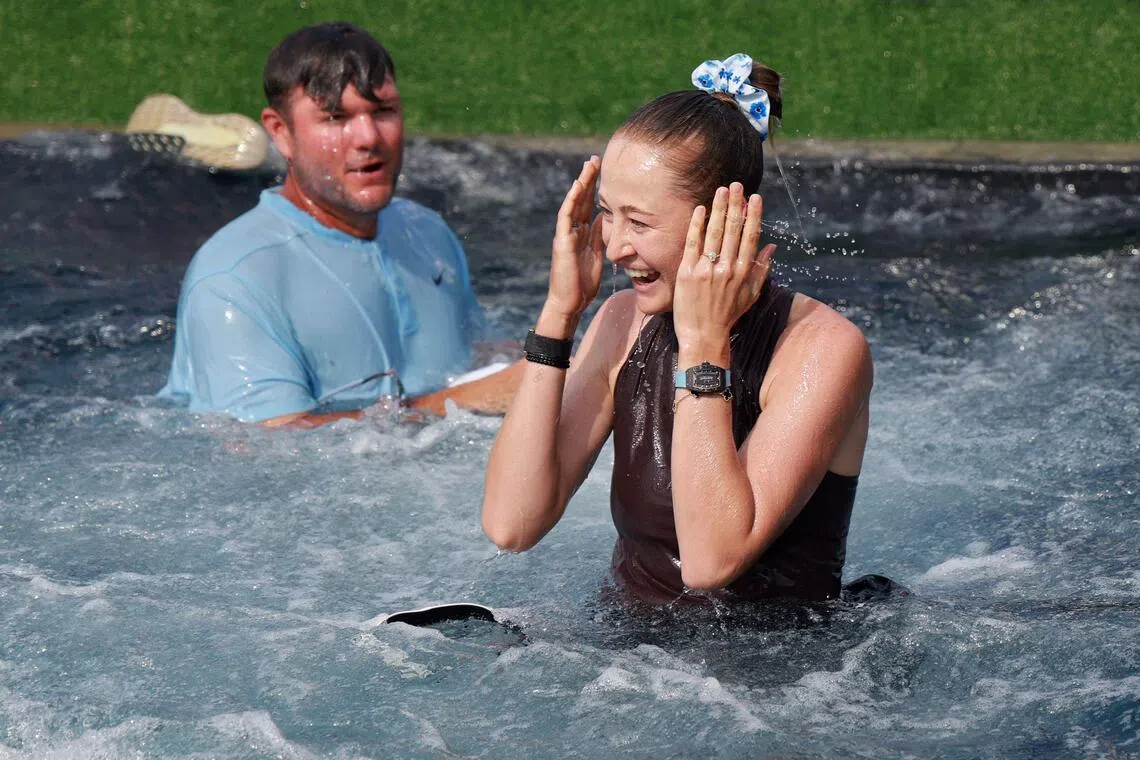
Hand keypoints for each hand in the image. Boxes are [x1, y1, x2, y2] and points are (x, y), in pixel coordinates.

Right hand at [543, 156, 603, 330]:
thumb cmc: (582, 285)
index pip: (589, 205)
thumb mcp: (596, 256)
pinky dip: (571, 200)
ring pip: (573, 203)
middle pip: (581, 199)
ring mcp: (565, 234)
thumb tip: (608, 221)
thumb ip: (600, 238)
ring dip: (581, 183)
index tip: (606, 171)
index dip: (597, 188)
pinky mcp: (562, 241)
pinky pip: (565, 217)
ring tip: (589, 166)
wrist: (569, 303)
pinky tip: (578, 186)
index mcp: (582, 233)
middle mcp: (572, 230)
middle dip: (589, 179)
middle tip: (598, 159)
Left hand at [673, 183, 775, 354]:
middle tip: (736, 185)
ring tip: (721, 190)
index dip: (753, 215)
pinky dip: (697, 225)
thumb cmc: (727, 316)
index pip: (751, 237)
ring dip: (719, 208)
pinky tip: (700, 209)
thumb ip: (762, 270)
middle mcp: (727, 268)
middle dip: (736, 204)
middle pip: (734, 229)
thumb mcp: (750, 295)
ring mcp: (707, 269)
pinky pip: (693, 243)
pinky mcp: (687, 273)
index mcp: (744, 272)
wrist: (703, 336)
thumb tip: (772, 247)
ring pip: (715, 232)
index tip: (755, 197)